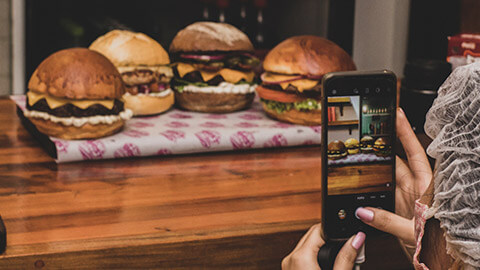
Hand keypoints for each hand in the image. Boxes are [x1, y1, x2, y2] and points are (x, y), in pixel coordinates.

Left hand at [282, 224, 364, 269]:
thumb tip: (357, 238)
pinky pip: (303, 256)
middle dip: (332, 239)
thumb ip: (347, 258)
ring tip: (340, 261)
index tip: (350, 234)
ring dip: (324, 248)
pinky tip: (329, 266)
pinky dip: (316, 257)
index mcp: (300, 258)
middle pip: (313, 235)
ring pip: (308, 246)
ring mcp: (288, 265)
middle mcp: (290, 259)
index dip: (336, 230)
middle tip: (350, 248)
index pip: (319, 229)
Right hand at [356, 108, 432, 254]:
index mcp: (426, 187)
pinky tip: (359, 185)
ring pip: (385, 177)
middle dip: (381, 147)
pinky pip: (379, 195)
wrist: (440, 263)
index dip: (404, 132)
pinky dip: (368, 191)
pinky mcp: (395, 210)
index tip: (396, 114)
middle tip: (367, 133)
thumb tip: (363, 212)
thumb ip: (388, 221)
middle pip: (395, 161)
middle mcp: (415, 189)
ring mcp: (404, 199)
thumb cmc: (439, 245)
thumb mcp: (414, 232)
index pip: (414, 152)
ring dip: (373, 169)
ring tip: (358, 156)